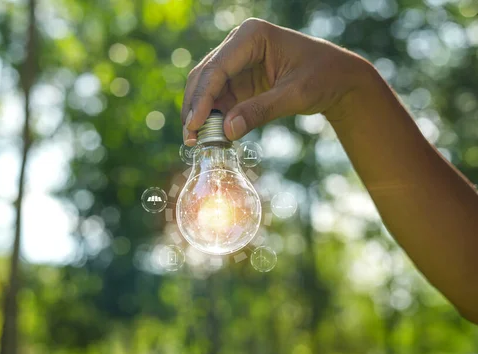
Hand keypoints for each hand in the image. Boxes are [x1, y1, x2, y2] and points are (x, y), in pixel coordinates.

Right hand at [181, 18, 369, 144]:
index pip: (217, 67)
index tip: (194, 125)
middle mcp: (238, 44)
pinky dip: (213, 118)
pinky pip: (219, 100)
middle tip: (190, 138)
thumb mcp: (295, 94)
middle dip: (195, 107)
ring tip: (197, 142)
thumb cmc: (323, 77)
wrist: (339, 79)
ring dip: (200, 115)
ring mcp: (237, 63)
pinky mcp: (240, 81)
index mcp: (251, 35)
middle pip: (205, 77)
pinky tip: (211, 136)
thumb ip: (261, 111)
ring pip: (207, 90)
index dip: (202, 98)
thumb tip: (228, 131)